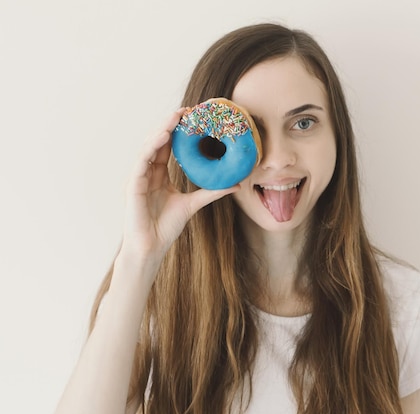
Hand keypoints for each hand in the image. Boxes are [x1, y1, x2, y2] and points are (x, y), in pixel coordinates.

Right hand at [121, 108, 237, 261]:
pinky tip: (163, 136)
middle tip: (186, 110)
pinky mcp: (132, 184)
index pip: (168, 147)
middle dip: (170, 124)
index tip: (193, 117)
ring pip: (149, 147)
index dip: (178, 131)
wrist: (152, 247)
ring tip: (175, 117)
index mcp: (159, 175)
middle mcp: (147, 172)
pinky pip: (142, 161)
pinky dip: (152, 147)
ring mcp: (138, 177)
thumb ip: (212, 192)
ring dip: (162, 130)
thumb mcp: (194, 204)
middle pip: (158, 142)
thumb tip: (236, 184)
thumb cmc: (167, 227)